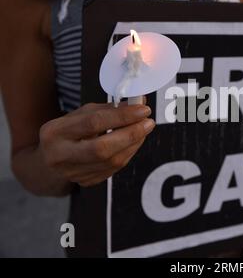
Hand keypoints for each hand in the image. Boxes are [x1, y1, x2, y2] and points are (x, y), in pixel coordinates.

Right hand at [38, 101, 154, 186]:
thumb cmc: (69, 132)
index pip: (93, 123)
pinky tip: (134, 142)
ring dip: (134, 143)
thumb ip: (108, 109)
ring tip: (144, 129)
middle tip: (148, 123)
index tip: (142, 109)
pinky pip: (114, 169)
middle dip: (131, 134)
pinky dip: (128, 153)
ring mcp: (73, 173)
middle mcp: (60, 155)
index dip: (122, 116)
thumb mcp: (81, 115)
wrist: (49, 163)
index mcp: (55, 132)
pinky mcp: (86, 182)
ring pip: (111, 161)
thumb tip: (138, 104)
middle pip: (102, 148)